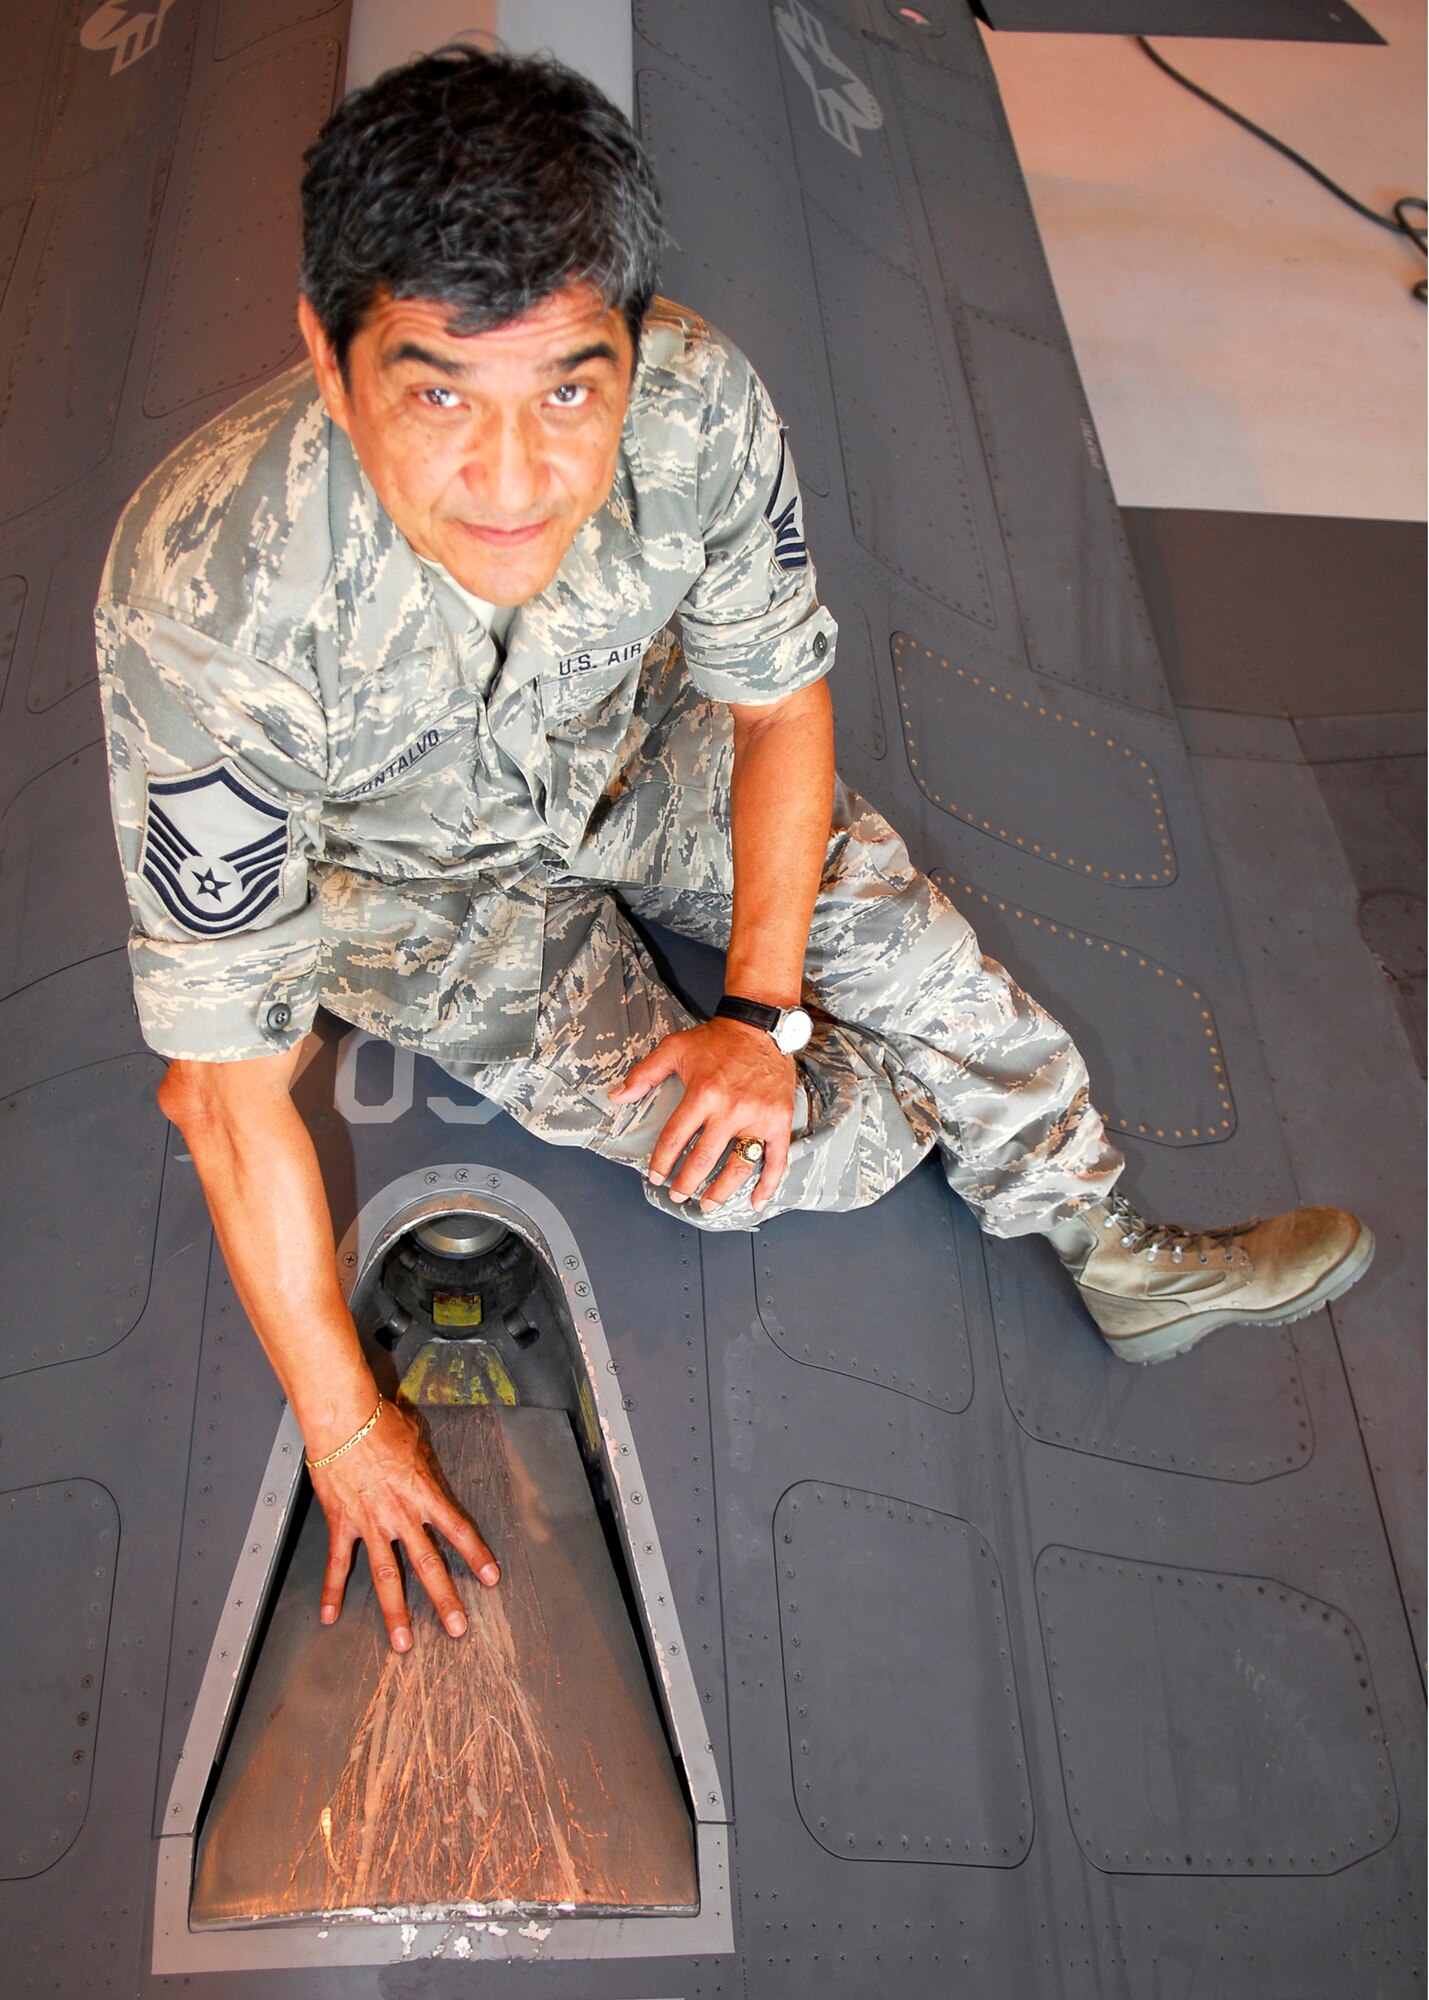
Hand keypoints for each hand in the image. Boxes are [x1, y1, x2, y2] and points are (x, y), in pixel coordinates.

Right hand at [309, 1397, 499, 1652]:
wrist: (342, 1420)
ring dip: (395, 1611)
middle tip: (457, 1629)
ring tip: (402, 1643)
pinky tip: (330, 1616)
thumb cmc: (380, 1422)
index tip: (490, 1579)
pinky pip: (339, 1562)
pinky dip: (332, 1589)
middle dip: (444, 1598)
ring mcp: (371, 1523)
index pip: (457, 1529)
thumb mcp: (416, 1439)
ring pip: (386, 1575)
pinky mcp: (343, 1523)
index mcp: (423, 1493)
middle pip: (427, 1563)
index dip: (476, 1555)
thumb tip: (428, 1471)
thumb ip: (424, 1464)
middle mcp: (401, 1514)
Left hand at [609, 1016, 794, 1211]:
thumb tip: (617, 1096)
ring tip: (707, 1204)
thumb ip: (644, 1074)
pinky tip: (756, 1201)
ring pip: (738, 1166)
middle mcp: (730, 1110)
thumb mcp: (674, 1048)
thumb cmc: (718, 1039)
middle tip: (678, 1194)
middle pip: (704, 1159)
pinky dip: (768, 1184)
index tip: (656, 1175)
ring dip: (720, 1191)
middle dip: (687, 1183)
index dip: (662, 1162)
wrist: (760, 1026)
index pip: (676, 1138)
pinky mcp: (779, 1121)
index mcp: (702, 1094)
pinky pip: (776, 1159)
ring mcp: (757, 1117)